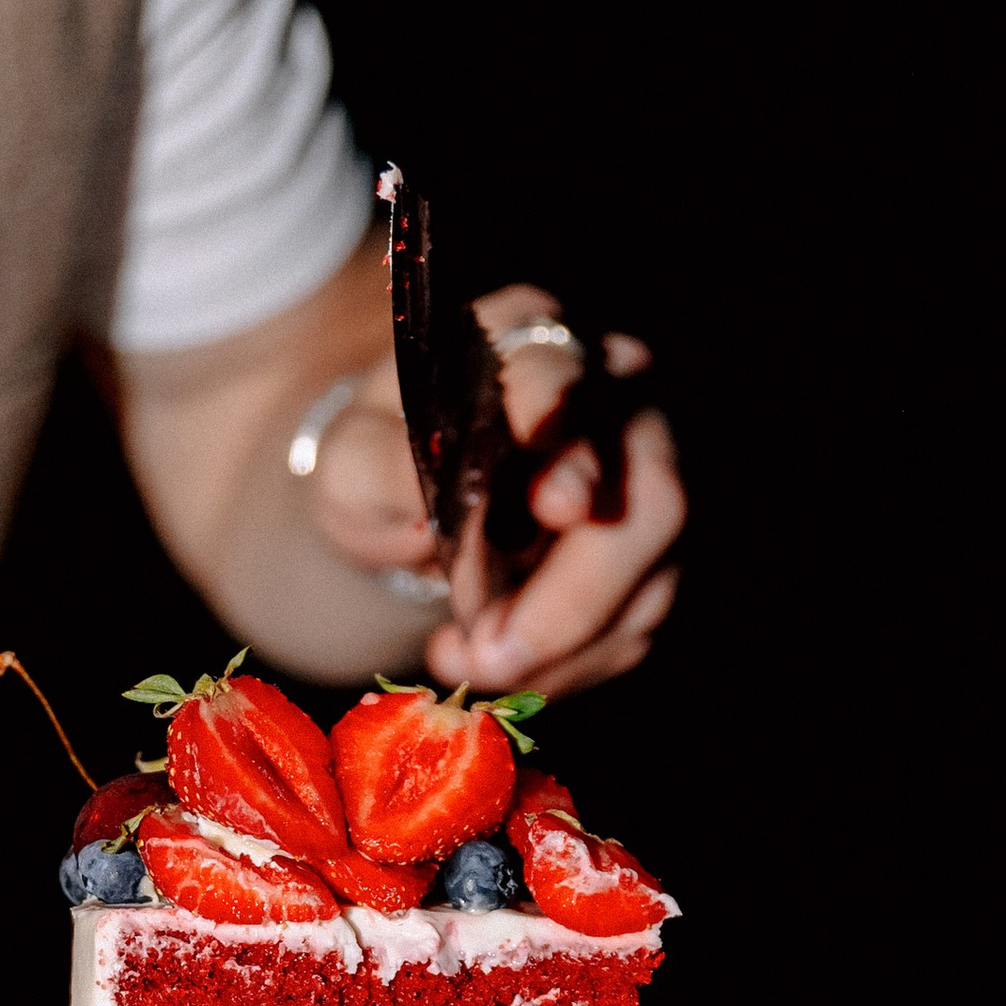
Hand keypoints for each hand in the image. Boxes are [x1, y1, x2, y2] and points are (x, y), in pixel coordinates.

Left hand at [304, 282, 683, 703]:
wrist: (404, 500)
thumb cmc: (381, 466)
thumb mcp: (351, 460)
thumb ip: (386, 468)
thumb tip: (444, 506)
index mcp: (531, 339)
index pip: (567, 380)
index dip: (569, 445)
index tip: (552, 506)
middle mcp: (617, 398)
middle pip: (653, 496)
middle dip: (576, 593)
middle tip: (491, 653)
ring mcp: (650, 480)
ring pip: (653, 578)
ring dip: (565, 647)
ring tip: (471, 666)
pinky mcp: (654, 556)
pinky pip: (636, 626)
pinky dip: (568, 665)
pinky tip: (502, 666)